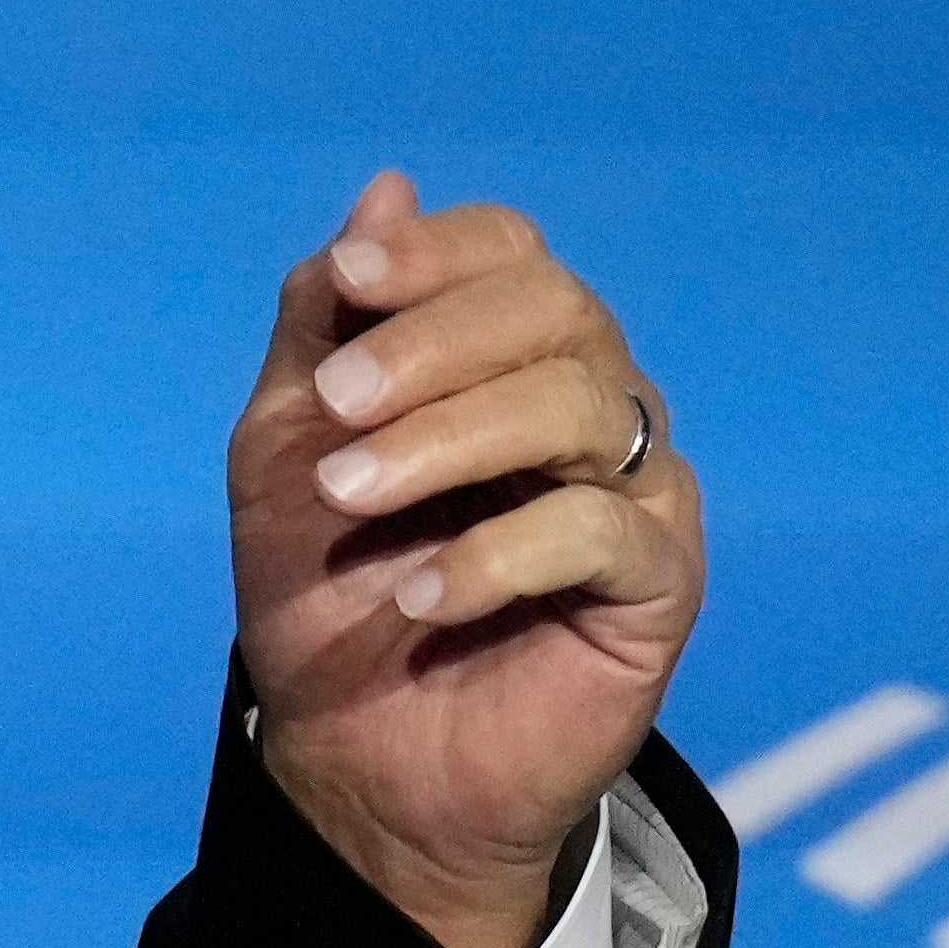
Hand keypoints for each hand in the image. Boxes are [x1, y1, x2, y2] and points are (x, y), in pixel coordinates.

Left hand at [228, 171, 704, 947]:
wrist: (354, 759)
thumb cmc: (327, 592)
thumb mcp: (287, 449)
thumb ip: (324, 326)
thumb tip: (384, 188)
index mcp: (506, 354)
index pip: (508, 252)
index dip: (434, 254)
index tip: (347, 282)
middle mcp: (588, 400)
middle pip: (554, 310)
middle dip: (433, 345)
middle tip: (335, 411)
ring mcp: (635, 487)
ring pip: (579, 406)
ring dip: (447, 444)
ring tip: (350, 502)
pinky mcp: (661, 582)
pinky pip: (603, 531)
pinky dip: (497, 555)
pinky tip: (418, 598)